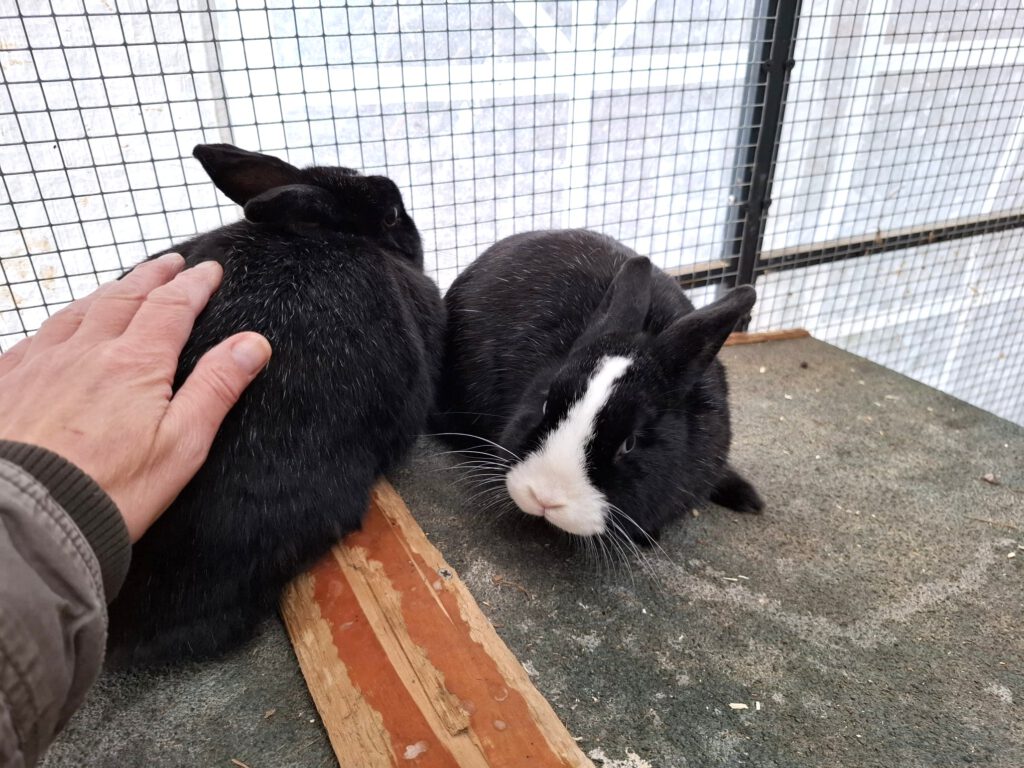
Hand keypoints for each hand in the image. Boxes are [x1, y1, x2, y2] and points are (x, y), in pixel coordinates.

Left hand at [0, 253, 270, 541]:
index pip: (171, 307)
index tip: (209, 271)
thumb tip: (252, 344)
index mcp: (135, 363)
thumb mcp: (183, 444)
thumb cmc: (109, 491)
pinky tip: (54, 332)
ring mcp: (39, 365)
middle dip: (151, 278)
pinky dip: (54, 325)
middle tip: (169, 264)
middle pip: (123, 299)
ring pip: (75, 313)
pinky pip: (32, 340)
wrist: (26, 519)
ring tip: (120, 287)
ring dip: (105, 294)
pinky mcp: (5, 387)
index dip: (193, 285)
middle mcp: (85, 352)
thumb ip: (216, 387)